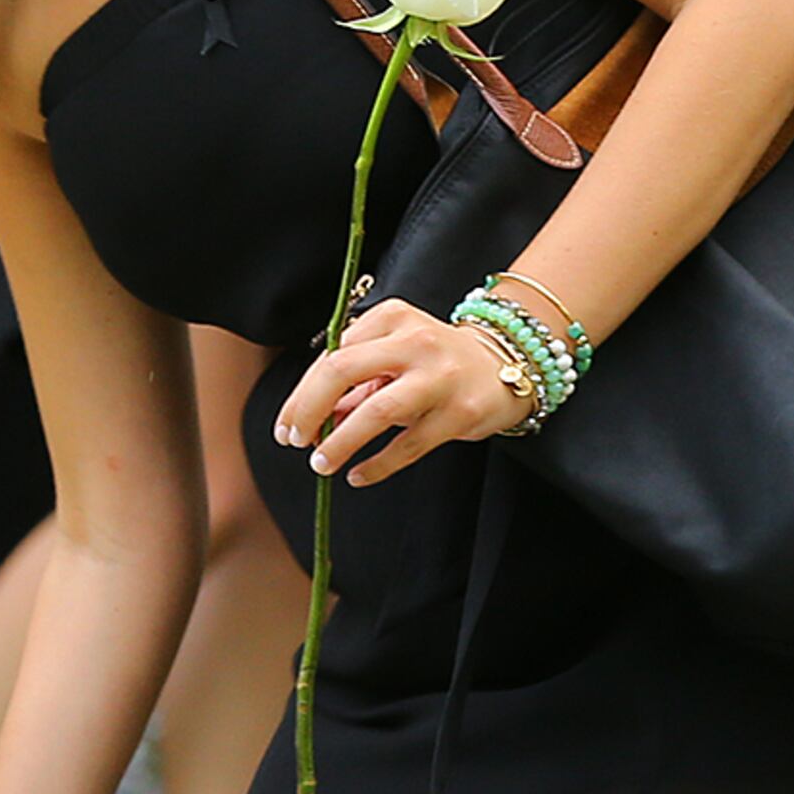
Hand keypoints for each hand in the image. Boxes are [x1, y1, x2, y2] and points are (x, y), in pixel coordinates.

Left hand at [272, 299, 529, 486]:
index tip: (286, 425)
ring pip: (376, 411)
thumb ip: (353, 384)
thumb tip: (308, 421)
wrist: (508, 365)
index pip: (331, 355)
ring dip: (339, 442)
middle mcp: (415, 341)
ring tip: (321, 463)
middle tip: (294, 441)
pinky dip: (377, 464)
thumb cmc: (435, 361)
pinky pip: (408, 444)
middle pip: (342, 371)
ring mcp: (440, 376)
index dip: (301, 394)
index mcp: (391, 318)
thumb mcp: (392, 357)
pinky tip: (358, 475)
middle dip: (308, 410)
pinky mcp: (460, 412)